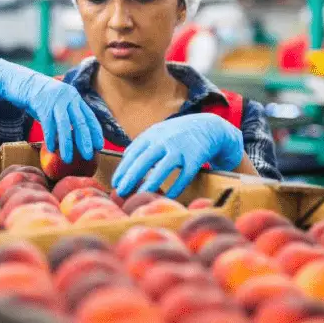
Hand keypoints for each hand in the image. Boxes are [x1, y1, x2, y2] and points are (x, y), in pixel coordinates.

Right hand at [0, 54, 102, 162]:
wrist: (23, 82)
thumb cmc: (42, 98)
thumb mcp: (59, 104)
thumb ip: (68, 116)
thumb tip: (77, 138)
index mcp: (75, 97)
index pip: (89, 116)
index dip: (95, 132)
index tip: (99, 146)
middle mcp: (68, 97)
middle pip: (80, 122)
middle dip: (85, 141)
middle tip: (88, 156)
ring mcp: (55, 100)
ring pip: (64, 125)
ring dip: (67, 144)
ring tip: (68, 159)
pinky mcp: (42, 103)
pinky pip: (48, 124)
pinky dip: (50, 138)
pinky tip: (52, 149)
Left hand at [112, 113, 243, 198]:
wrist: (208, 126)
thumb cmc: (177, 134)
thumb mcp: (158, 133)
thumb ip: (142, 144)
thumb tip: (125, 159)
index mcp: (152, 135)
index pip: (133, 153)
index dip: (123, 169)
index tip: (115, 184)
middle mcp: (164, 140)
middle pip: (144, 160)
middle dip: (131, 177)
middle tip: (121, 192)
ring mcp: (180, 149)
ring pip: (163, 168)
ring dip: (150, 183)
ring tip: (140, 196)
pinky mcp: (195, 158)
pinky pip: (184, 175)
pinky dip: (176, 187)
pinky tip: (168, 197)